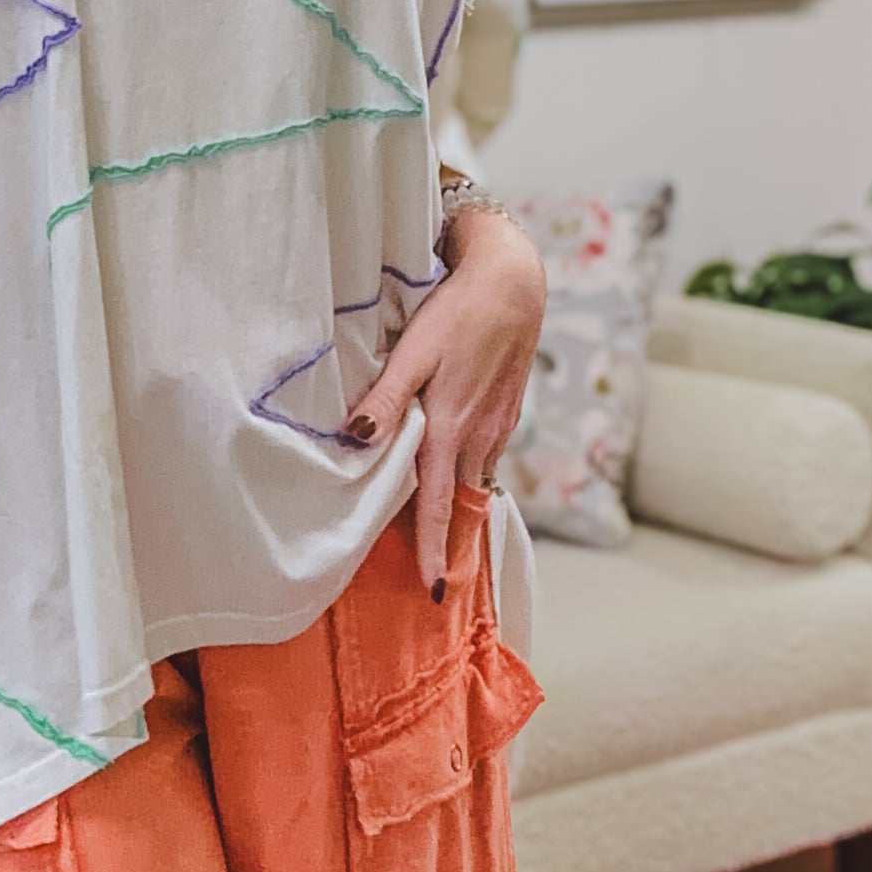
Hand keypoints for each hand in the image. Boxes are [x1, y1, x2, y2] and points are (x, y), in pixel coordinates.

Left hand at [345, 205, 545, 597]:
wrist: (514, 282)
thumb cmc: (458, 312)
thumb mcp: (414, 350)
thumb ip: (385, 396)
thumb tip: (356, 437)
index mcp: (449, 427)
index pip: (437, 502)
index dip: (432, 549)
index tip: (434, 588)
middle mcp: (478, 435)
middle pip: (460, 502)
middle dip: (448, 541)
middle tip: (438, 578)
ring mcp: (497, 425)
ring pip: (475, 480)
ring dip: (459, 510)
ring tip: (443, 540)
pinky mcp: (507, 411)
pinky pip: (487, 457)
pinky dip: (472, 477)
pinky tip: (459, 475)